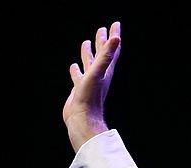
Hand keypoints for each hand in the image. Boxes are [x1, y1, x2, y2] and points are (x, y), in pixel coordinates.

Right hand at [63, 21, 120, 151]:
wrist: (81, 119)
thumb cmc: (90, 98)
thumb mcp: (98, 72)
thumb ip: (106, 55)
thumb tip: (117, 38)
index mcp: (105, 71)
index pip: (112, 50)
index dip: (114, 37)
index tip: (115, 24)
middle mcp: (99, 76)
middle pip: (102, 55)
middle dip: (102, 42)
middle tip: (101, 30)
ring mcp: (89, 83)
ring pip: (89, 64)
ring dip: (88, 54)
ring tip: (86, 43)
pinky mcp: (80, 90)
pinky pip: (78, 76)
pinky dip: (76, 70)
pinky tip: (74, 67)